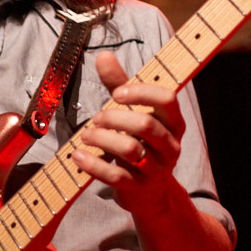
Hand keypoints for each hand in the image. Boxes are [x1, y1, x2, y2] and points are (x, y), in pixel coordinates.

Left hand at [72, 50, 184, 214]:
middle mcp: (170, 145)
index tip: (116, 94)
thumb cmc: (140, 143)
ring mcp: (156, 169)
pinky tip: (77, 155)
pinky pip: (116, 176)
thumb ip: (120, 85)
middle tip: (96, 118)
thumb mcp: (133, 112)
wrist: (151, 194)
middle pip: (145, 125)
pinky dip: (93, 164)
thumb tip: (103, 56)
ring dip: (102, 139)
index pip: (167, 100)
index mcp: (173, 122)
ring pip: (131, 151)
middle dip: (114, 118)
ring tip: (86, 135)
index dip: (141, 93)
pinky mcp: (138, 189)